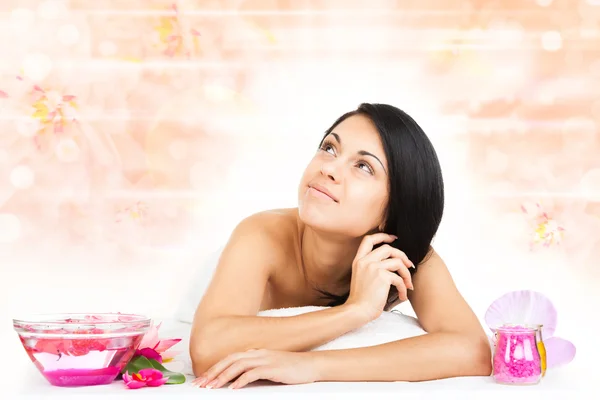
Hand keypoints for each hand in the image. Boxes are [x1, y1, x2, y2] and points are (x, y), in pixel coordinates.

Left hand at [191, 349, 319, 389]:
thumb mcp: (269, 367)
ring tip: (212, 387)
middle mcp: (257, 353)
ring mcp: (265, 359)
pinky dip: (241, 380)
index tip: (202, 379)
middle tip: (200, 384)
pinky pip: (252, 373)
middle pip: (230, 360)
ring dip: (223, 377)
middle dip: (213, 372)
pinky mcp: (272, 367)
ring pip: (238, 366)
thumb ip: (254, 370)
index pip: (230, 359)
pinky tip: (233, 388)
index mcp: (255, 353)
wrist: (310, 365)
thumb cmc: (290, 369)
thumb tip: (237, 380)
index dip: (215, 368)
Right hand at [345, 233, 413, 321]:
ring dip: (407, 274)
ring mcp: (373, 267)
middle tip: (409, 265)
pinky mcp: (382, 276)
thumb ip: (371, 267)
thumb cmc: (361, 299)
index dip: (383, 236)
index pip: (369, 240)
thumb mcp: (362, 278)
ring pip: (397, 262)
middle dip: (402, 255)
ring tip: (408, 284)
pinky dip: (404, 288)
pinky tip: (402, 296)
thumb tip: (393, 263)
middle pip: (388, 248)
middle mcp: (365, 261)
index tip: (394, 238)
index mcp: (358, 260)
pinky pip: (399, 278)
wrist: (358, 310)